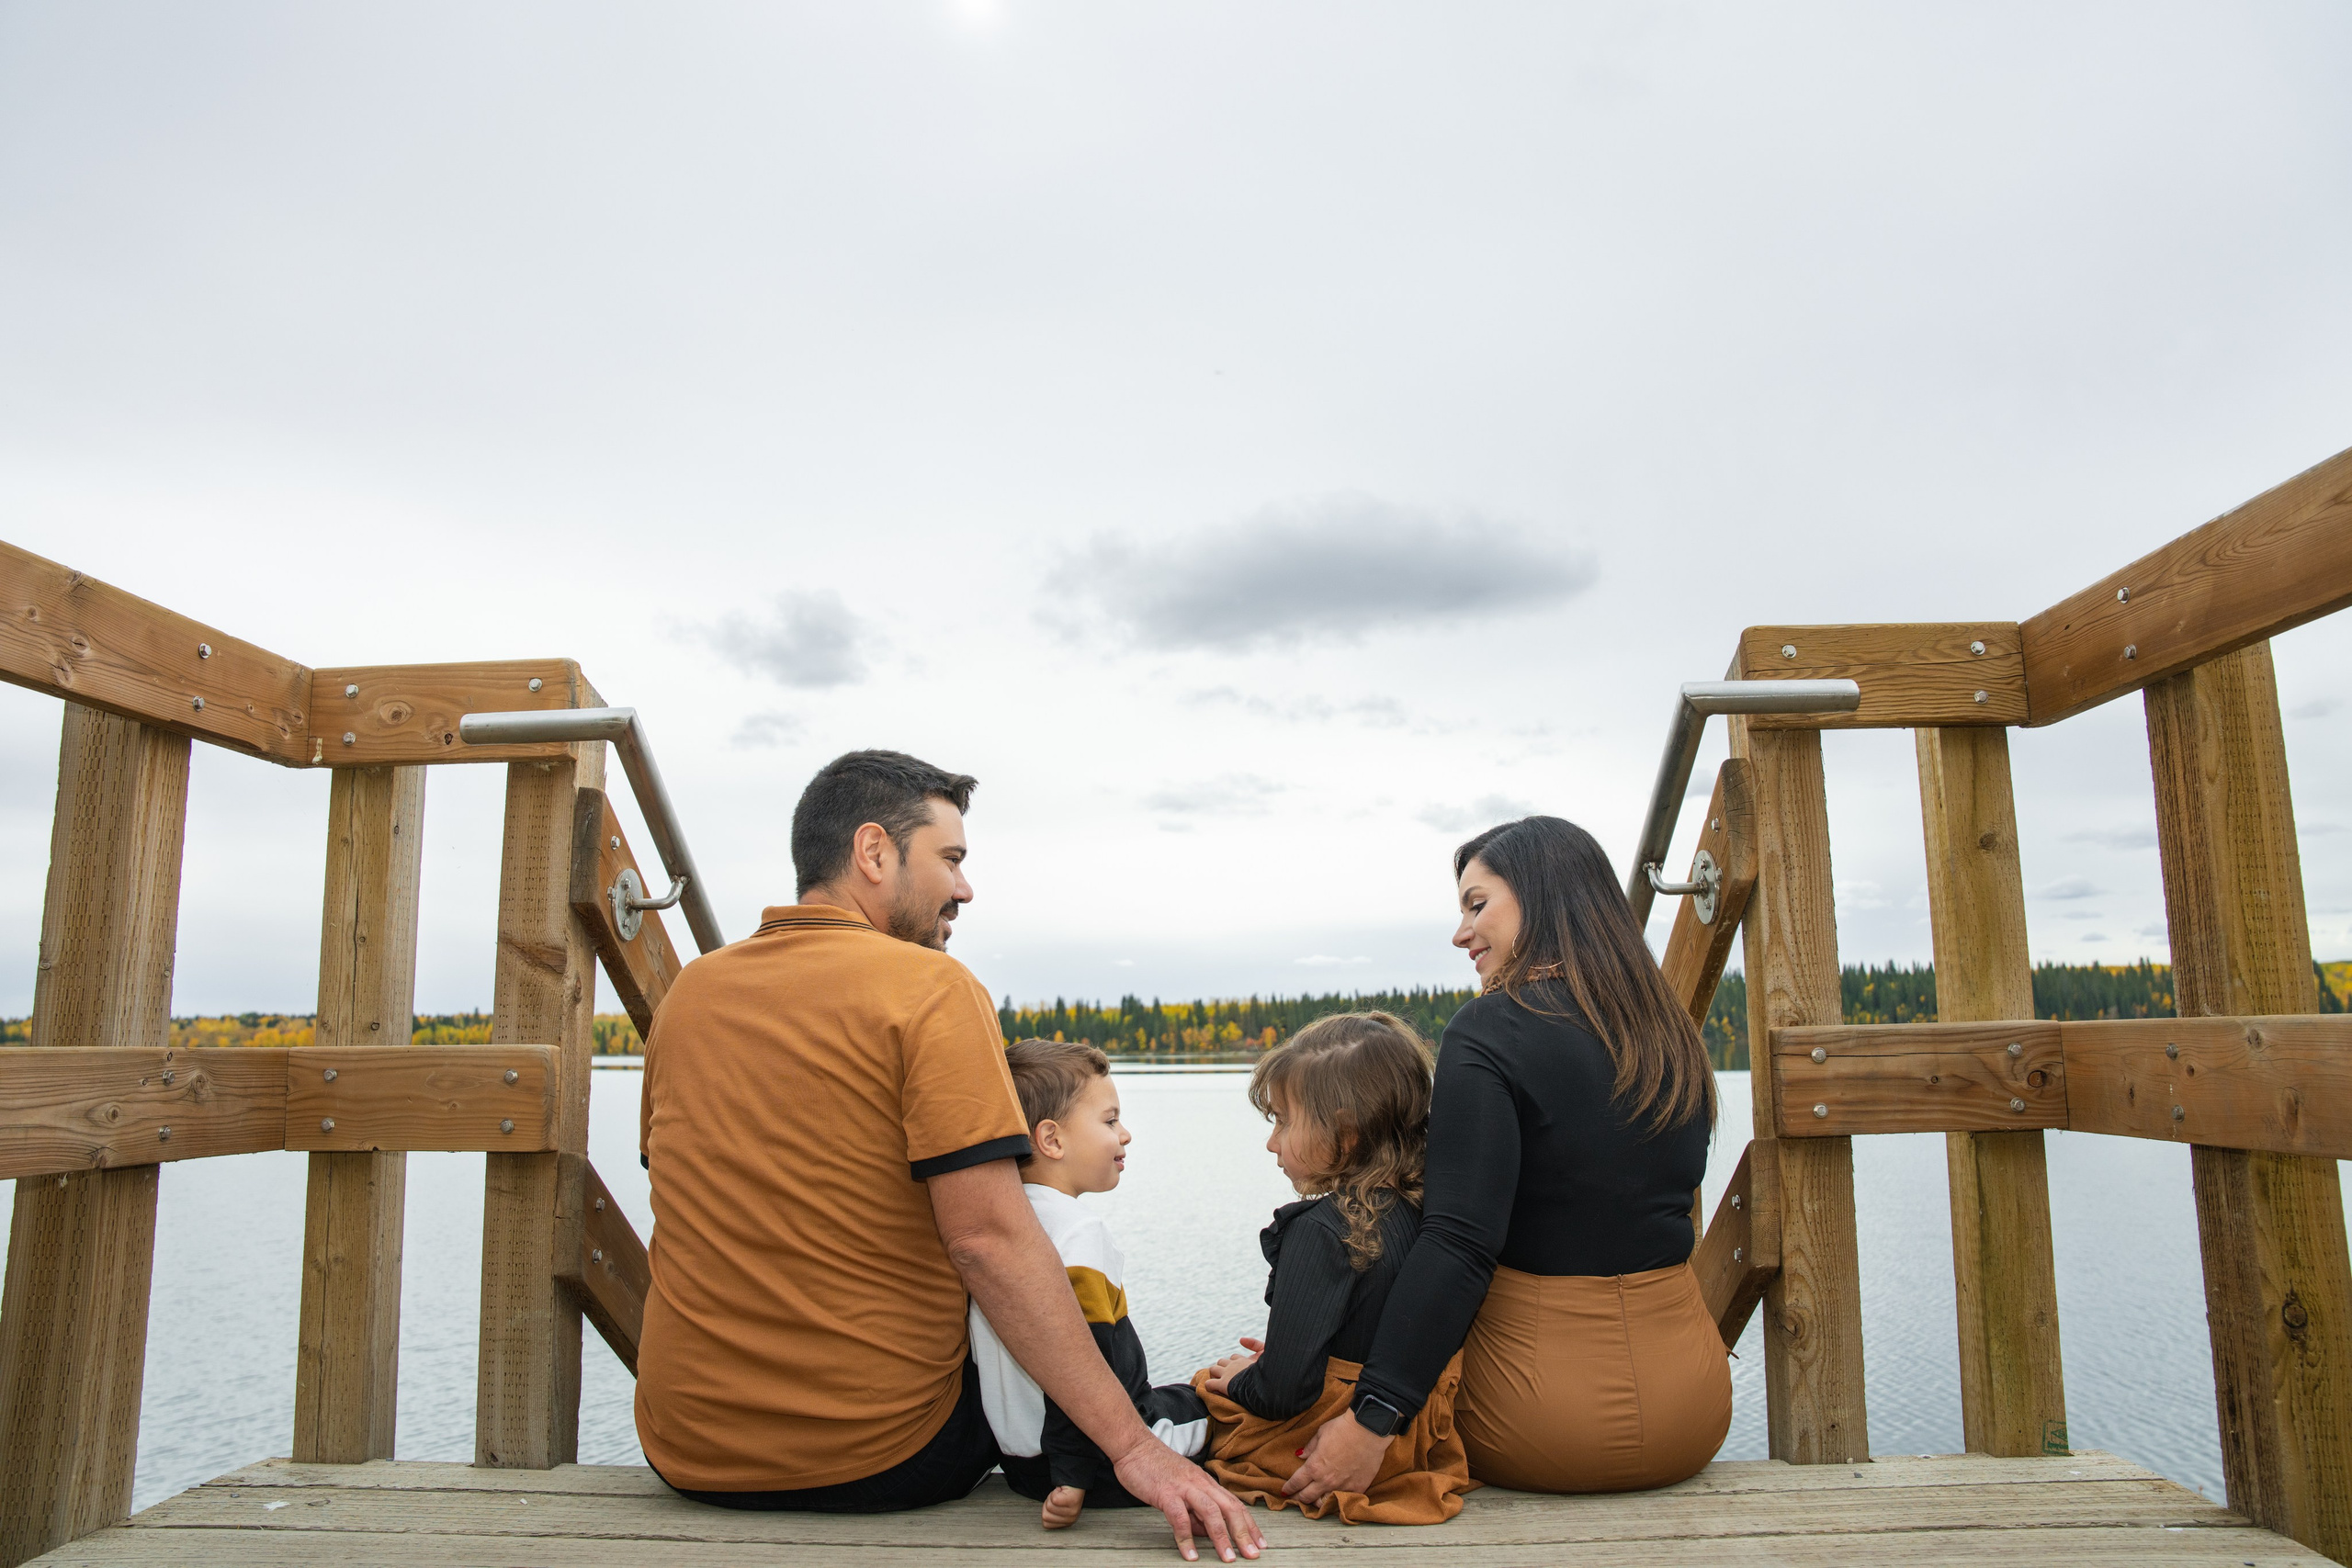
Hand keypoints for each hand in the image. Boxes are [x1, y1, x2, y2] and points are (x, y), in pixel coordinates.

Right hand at [1041, 1485, 1084, 1529]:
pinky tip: (1061, 1491)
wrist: (1076, 1483)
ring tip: (1059, 1494)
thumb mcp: (1058, 1509)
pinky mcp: (1072, 1501)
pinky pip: (1054, 1498)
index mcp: (1066, 1523)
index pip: (1046, 1524)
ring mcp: (1072, 1511)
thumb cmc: (1066, 1495)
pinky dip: (1054, 1492)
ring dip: (1051, 1496)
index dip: (1046, 1511)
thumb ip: (1052, 1516)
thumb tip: (1046, 1517)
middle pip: (1045, 1515)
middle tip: (1057, 1498)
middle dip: (1048, 1503)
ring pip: (1049, 1506)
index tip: (1054, 1505)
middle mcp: (1071, 1520)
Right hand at [1112, 1431, 1263, 1562]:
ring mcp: (1184, 1487)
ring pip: (1211, 1512)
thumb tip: (1208, 1533)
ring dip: (1222, 1537)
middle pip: (1229, 1508)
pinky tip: (1190, 1555)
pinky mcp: (1166, 1493)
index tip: (1260, 1544)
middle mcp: (1200, 1483)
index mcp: (1206, 1483)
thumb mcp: (1182, 1488)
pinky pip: (1179, 1517)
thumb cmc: (1157, 1467)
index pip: (1235, 1505)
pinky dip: (1186, 1538)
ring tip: (1228, 1559)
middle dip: (1243, 1534)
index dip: (1250, 1525)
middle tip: (1253, 1555)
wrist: (1134, 1446)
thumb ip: (1196, 1510)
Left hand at [1202, 1337, 1262, 1396]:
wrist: (1265, 1384)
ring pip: (1214, 1369)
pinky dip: (1210, 1386)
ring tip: (1219, 1383)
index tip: (1238, 1372)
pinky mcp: (1222, 1384)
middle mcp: (1233, 1365)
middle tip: (1227, 1378)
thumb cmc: (1269, 1372)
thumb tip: (1241, 1339)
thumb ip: (1256, 1345)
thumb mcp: (1267, 1353)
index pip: (1235, 1358)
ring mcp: (1227, 1374)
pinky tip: (1214, 1391)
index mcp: (1243, 1360)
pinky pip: (1209, 1384)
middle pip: (1222, 1362)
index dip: (1235, 1364)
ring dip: (1215, 1374)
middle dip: (1223, 1368)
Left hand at [1281, 1408, 1388, 1507]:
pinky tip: (1337, 1497)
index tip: (1285, 1491)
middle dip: (1299, 1498)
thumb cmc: (1343, 1428)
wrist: (1368, 1429)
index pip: (1296, 1483)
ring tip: (1316, 1500)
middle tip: (1296, 1497)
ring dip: (1318, 1502)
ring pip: (1325, 1503)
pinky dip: (1339, 1499)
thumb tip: (1301, 1455)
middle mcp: (1326, 1481)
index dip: (1289, 1488)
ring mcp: (1342, 1486)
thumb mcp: (1321, 1433)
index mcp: (1314, 1467)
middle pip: (1307, 1497)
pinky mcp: (1358, 1487)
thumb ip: (1310, 1447)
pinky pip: (1345, 1499)